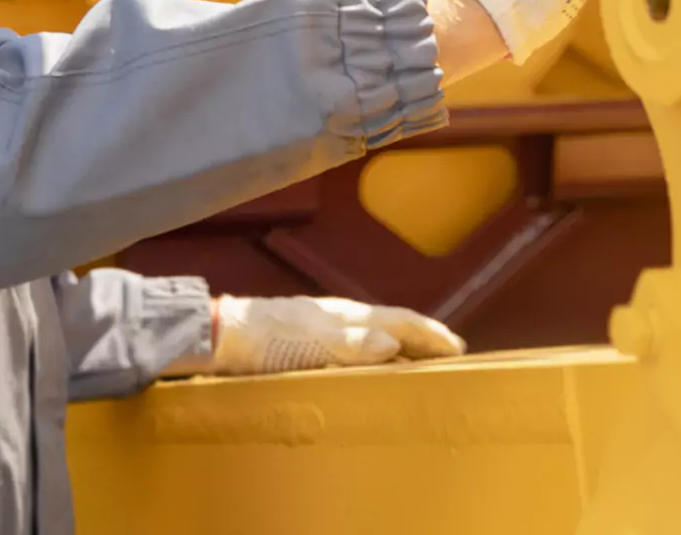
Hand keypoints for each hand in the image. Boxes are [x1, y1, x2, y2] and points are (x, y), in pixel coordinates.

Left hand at [208, 295, 464, 375]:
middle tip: (448, 356)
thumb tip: (392, 343)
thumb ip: (351, 343)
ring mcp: (324, 324)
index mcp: (348, 313)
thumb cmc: (269, 339)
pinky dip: (376, 353)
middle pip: (392, 324)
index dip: (430, 333)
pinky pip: (355, 344)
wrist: (223, 335)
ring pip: (374, 333)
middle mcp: (341, 315)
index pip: (401, 320)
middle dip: (422, 338)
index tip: (458, 347)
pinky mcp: (308, 338)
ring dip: (401, 346)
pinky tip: (370, 366)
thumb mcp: (313, 343)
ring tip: (418, 363)